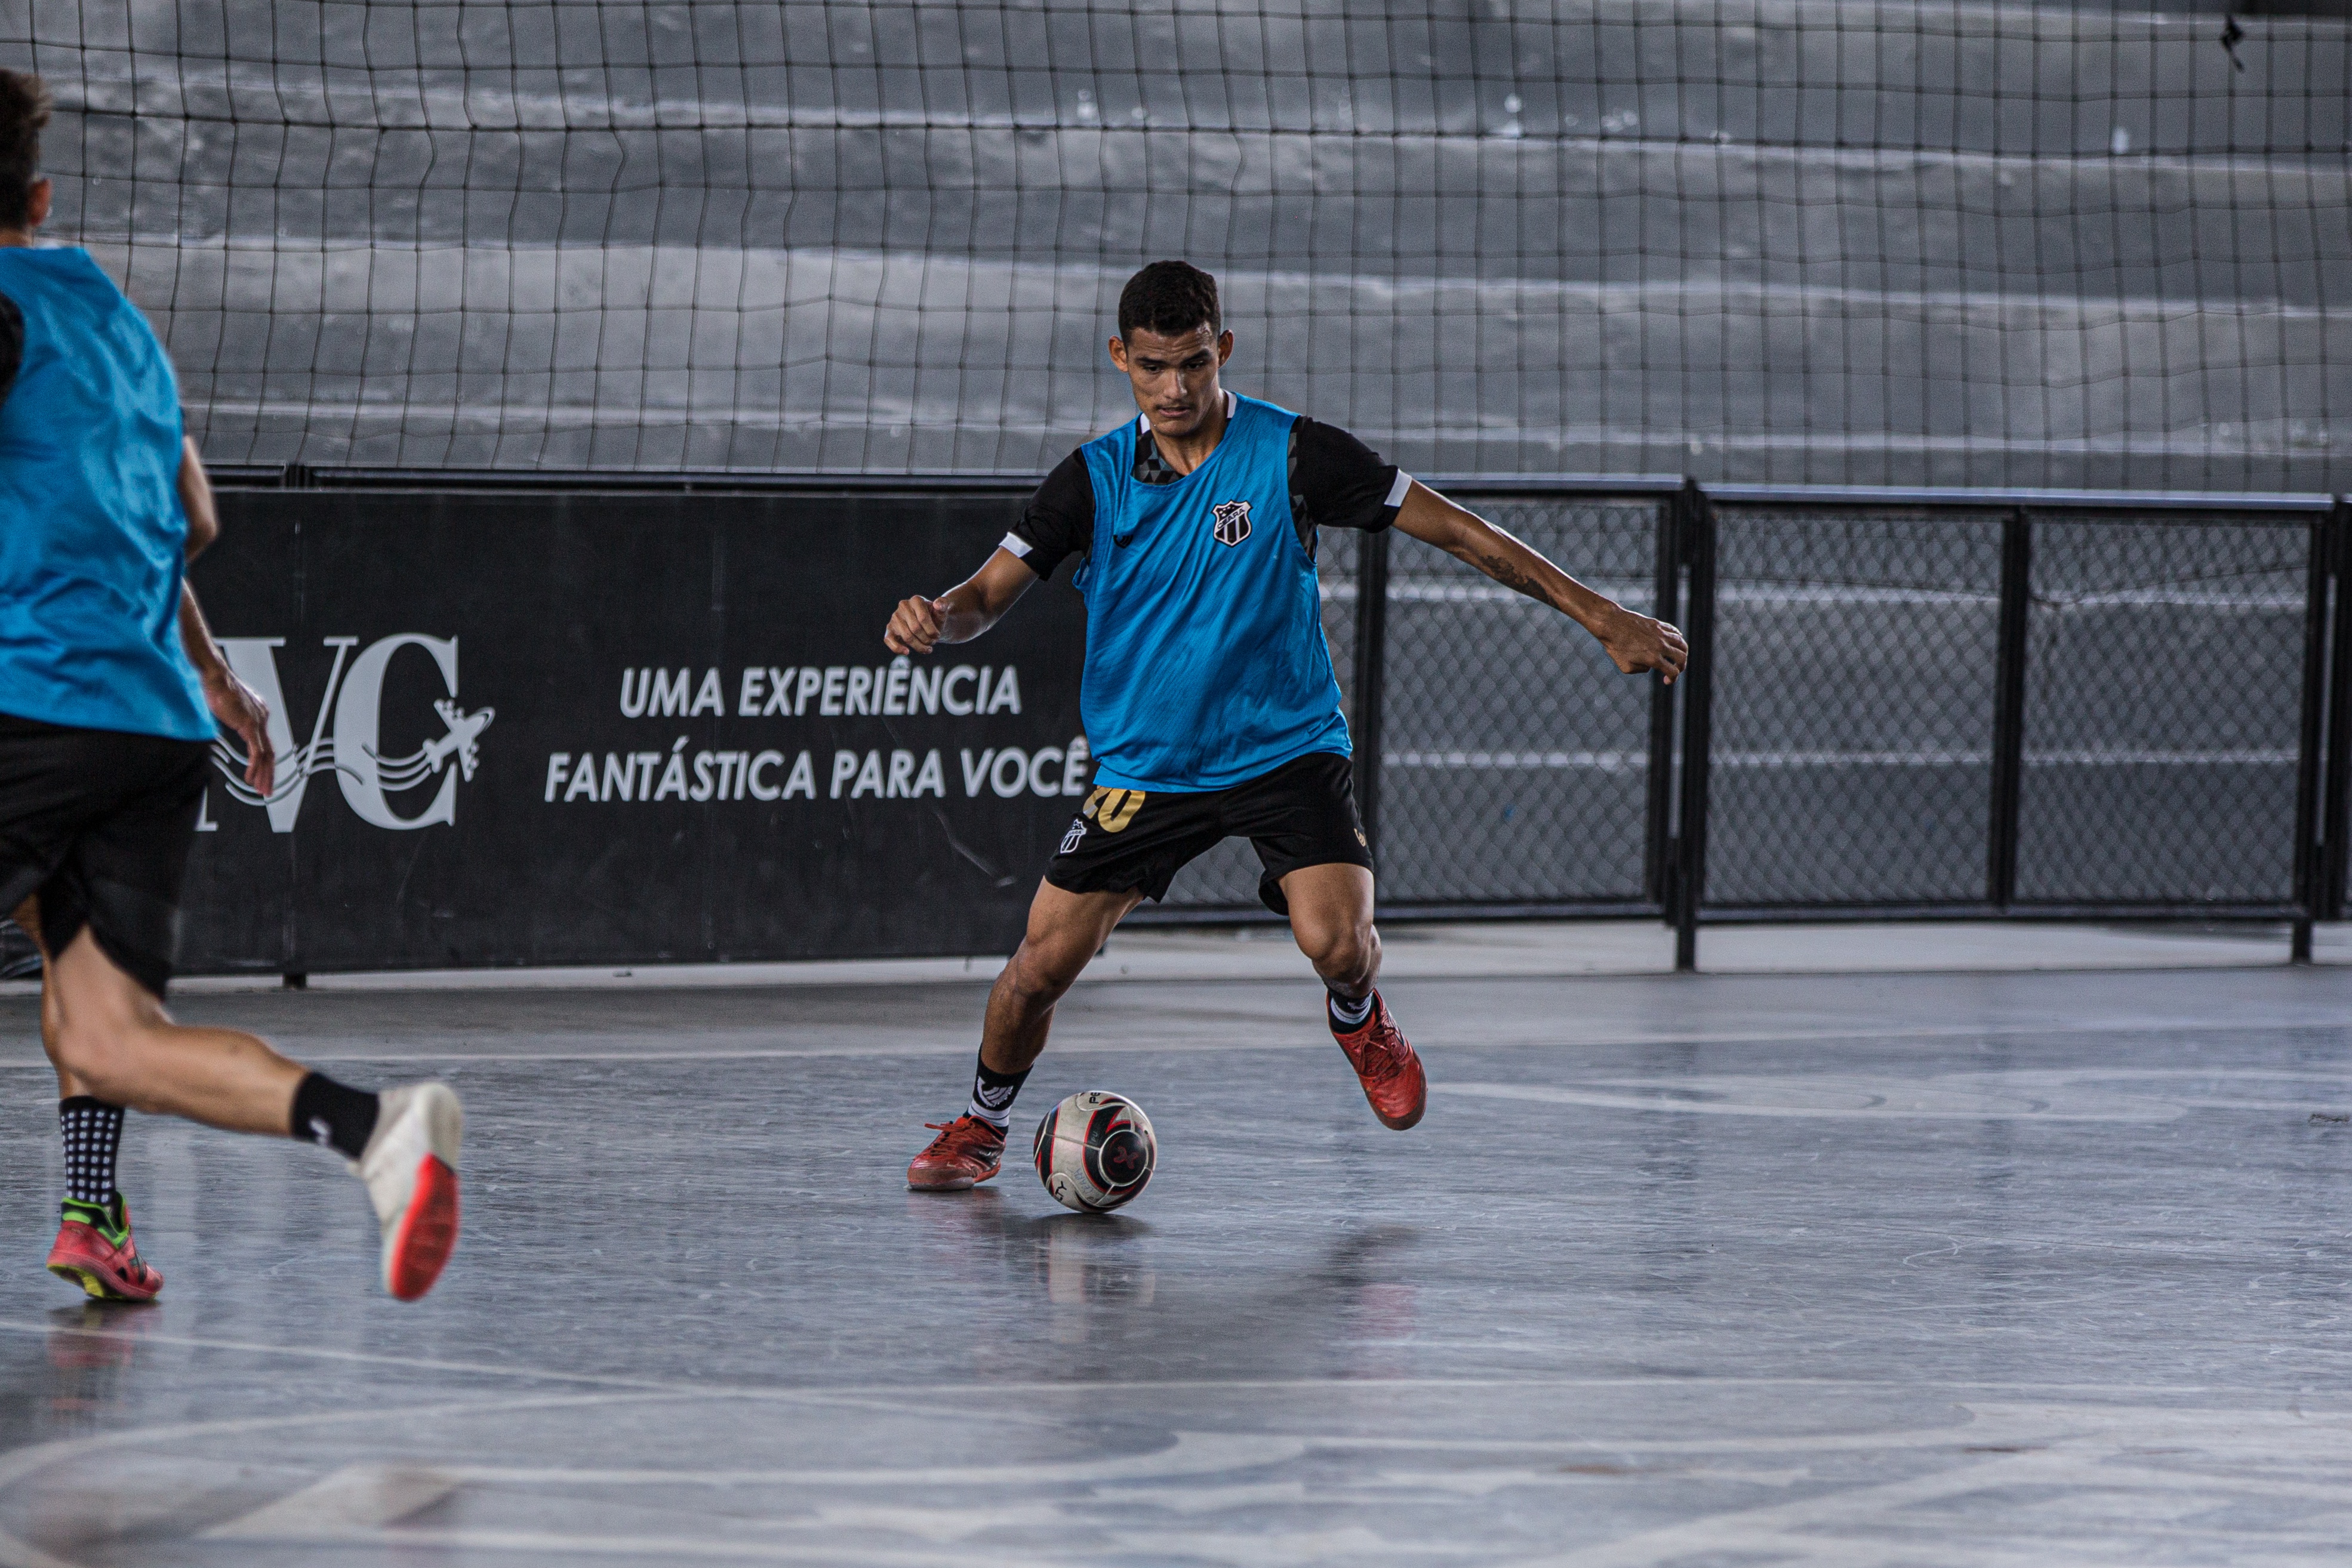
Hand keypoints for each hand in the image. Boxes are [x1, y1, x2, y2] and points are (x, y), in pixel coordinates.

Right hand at [204, 668, 274, 794]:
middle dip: (269, 774)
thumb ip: (234, 718)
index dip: (265, 762)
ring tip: (261, 789)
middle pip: (270, 752)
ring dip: (263, 774)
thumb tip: (231, 722)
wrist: (214, 677)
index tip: (261, 775)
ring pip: (266, 755)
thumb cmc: (217, 688)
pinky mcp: (250, 725)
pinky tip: (250, 778)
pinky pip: (256, 752)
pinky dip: (254, 767)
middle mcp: (262, 718)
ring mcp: (258, 722)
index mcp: (259, 714)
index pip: (266, 744)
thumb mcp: (229, 708)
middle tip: (267, 789)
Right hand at [884, 595, 951, 655]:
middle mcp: (903, 606)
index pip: (923, 619)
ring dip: (919, 647)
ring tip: (927, 648)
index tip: (937, 636)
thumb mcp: (942, 613)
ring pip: (907, 637)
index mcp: (916, 600)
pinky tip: (907, 652)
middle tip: (933, 642)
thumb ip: (944, 606)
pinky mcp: (889, 628)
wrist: (928, 626)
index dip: (932, 631)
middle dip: (927, 640)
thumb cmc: (935, 619)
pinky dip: (898, 648)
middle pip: (916, 629)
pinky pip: (889, 640)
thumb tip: (938, 605)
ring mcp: (895, 617)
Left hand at [1597, 605, 1689, 684]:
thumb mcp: (1626, 667)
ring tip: (1679, 656)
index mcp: (1653, 658)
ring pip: (1681, 643)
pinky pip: (1674, 631)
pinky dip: (1678, 637)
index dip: (1672, 679)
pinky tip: (1675, 641)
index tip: (1666, 680)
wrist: (1611, 624)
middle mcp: (1660, 646)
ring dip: (1683, 652)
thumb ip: (1641, 669)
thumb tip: (1650, 665)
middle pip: (1682, 657)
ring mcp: (1660, 634)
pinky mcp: (1657, 624)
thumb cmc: (1615, 646)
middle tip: (1676, 669)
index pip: (1672, 672)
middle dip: (1681, 667)